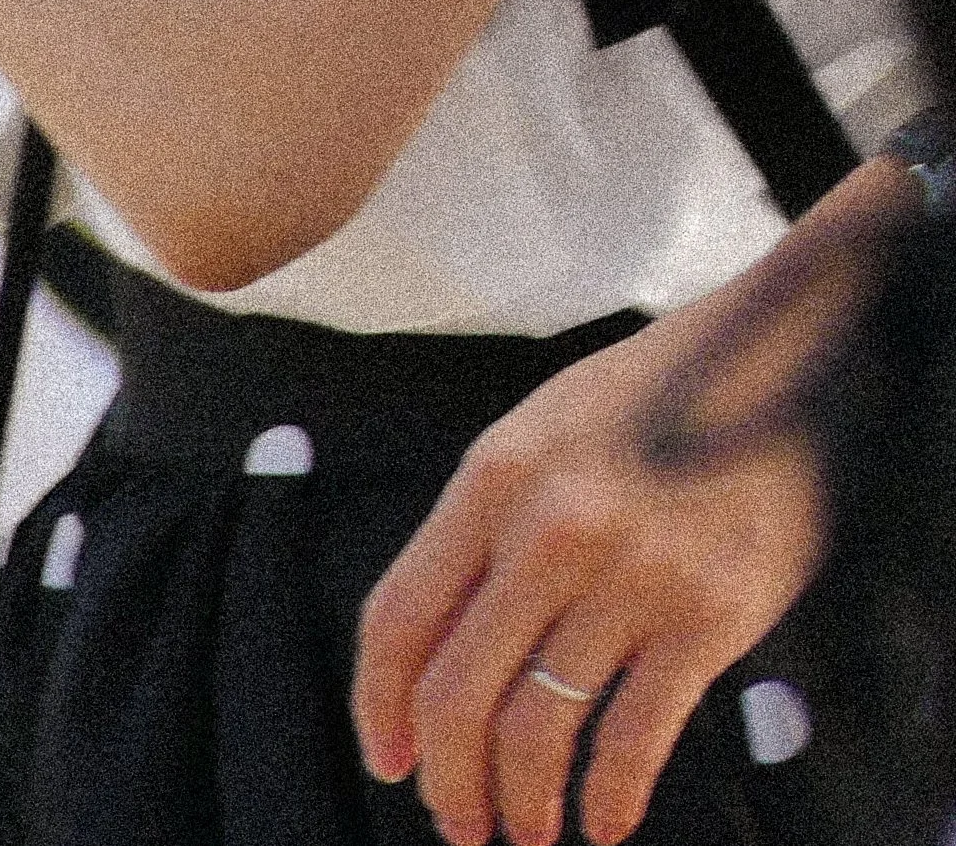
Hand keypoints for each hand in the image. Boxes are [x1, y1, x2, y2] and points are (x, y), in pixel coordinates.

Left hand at [351, 321, 825, 845]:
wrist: (778, 359)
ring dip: (522, 800)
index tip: (385, 756)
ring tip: (524, 827)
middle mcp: (549, 529)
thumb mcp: (539, 430)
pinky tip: (603, 820)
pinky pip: (636, 736)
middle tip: (457, 819)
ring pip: (539, 726)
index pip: (400, 613)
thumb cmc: (653, 393)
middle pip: (458, 690)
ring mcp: (630, 577)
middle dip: (448, 777)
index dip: (378, 704)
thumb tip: (440, 634)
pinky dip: (610, 798)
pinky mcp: (708, 617)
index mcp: (493, 477)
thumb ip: (485, 521)